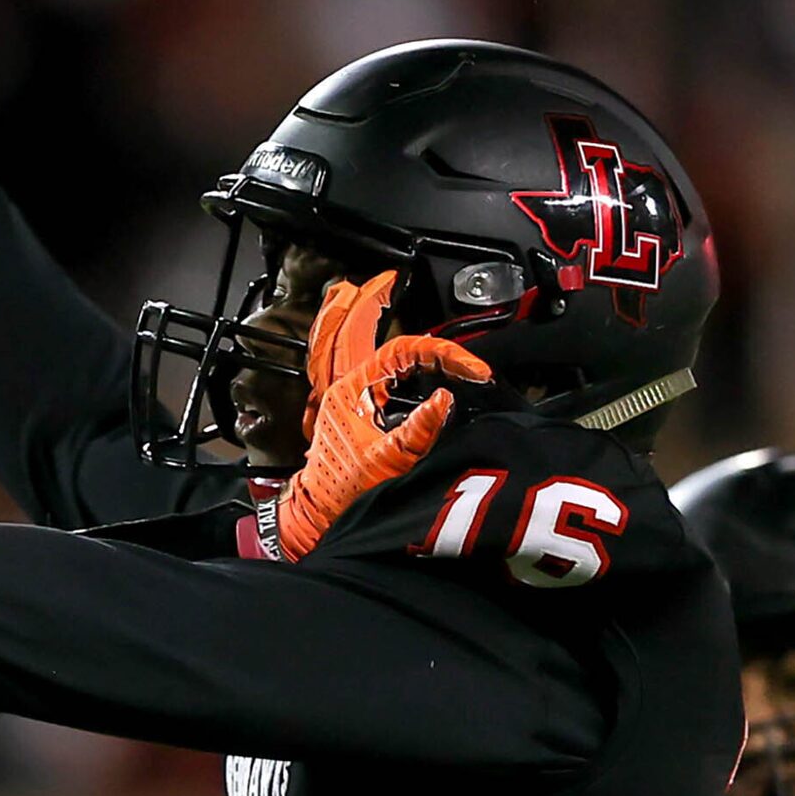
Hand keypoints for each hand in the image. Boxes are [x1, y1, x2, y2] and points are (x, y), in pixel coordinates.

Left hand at [278, 271, 492, 560]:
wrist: (318, 516)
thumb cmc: (348, 493)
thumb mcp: (391, 462)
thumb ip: (419, 430)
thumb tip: (446, 399)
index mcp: (353, 390)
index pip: (405, 352)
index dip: (444, 355)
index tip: (476, 370)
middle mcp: (338, 386)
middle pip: (346, 329)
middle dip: (367, 300)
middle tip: (387, 279)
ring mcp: (332, 396)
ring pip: (329, 342)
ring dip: (339, 314)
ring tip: (350, 290)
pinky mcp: (334, 410)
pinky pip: (328, 363)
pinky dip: (334, 342)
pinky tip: (342, 337)